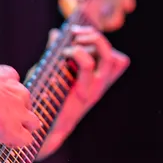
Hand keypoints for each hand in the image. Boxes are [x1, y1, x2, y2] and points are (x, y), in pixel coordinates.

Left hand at [36, 25, 129, 158]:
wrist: (43, 129)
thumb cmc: (47, 99)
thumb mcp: (53, 71)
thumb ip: (56, 52)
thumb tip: (56, 34)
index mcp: (98, 81)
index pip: (119, 61)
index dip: (104, 45)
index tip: (81, 37)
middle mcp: (100, 86)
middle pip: (116, 56)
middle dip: (96, 37)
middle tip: (76, 33)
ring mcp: (94, 90)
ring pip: (109, 58)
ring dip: (92, 42)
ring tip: (73, 41)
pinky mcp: (82, 93)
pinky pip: (87, 66)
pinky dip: (77, 52)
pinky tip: (64, 53)